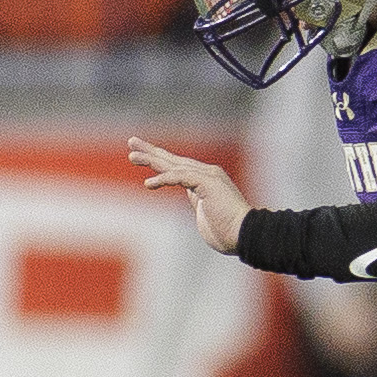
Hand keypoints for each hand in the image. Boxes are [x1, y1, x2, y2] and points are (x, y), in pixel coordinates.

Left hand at [128, 138, 249, 254]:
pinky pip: (180, 176)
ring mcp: (207, 176)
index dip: (159, 160)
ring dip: (151, 159)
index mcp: (204, 181)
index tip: (140, 155)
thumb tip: (195, 206)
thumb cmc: (227, 231)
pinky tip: (148, 184)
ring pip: (174, 164)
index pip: (178, 166)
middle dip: (151, 151)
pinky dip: (164, 179)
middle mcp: (206, 174)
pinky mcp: (207, 183)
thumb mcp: (206, 214)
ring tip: (133, 157)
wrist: (244, 234)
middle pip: (173, 159)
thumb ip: (198, 204)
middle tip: (131, 142)